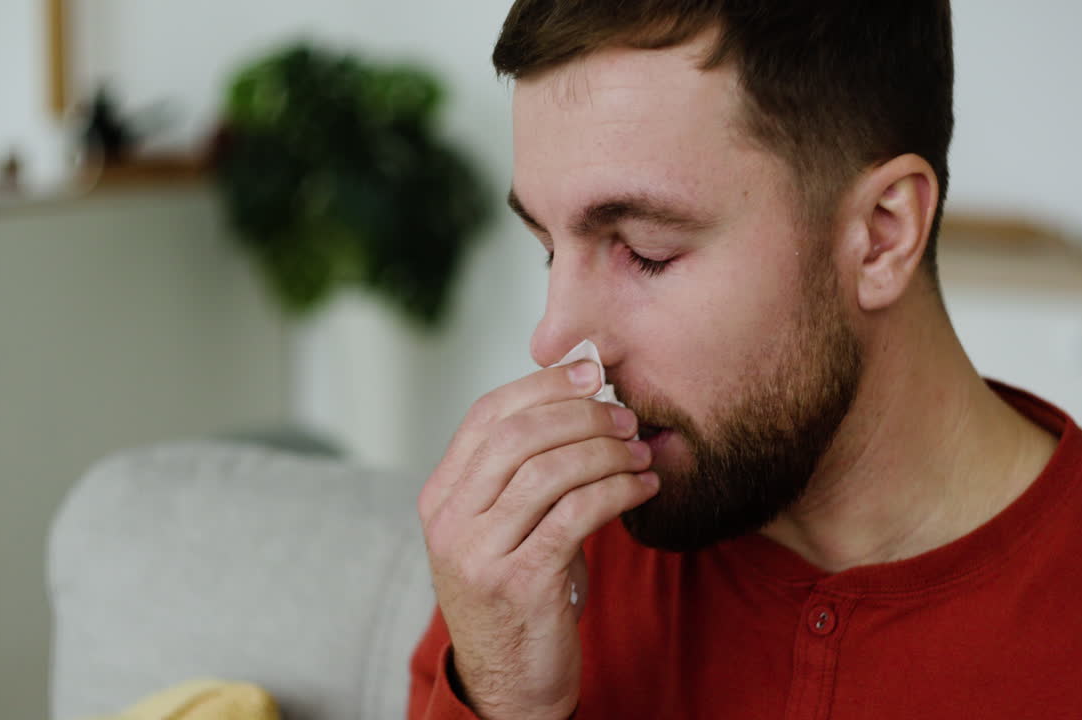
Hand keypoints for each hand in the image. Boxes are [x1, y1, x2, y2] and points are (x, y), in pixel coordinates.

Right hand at [418, 361, 658, 719]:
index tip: (590, 371)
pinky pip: (574, 515)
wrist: (510, 683)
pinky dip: (616, 491)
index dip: (541, 386)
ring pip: (546, 472)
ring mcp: (478, 553)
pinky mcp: (518, 582)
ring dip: (604, 452)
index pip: (485, 416)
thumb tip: (582, 401)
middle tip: (625, 415)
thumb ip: (522, 473)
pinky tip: (642, 487)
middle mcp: (449, 522)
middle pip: (515, 436)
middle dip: (579, 415)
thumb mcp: (504, 529)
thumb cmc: (518, 594)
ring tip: (640, 451)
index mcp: (440, 497)